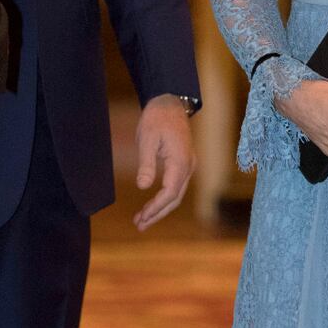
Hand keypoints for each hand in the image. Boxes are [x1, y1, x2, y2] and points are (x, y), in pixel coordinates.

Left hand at [133, 94, 195, 229]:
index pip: (170, 193)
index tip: (141, 216)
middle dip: (157, 213)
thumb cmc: (157, 118)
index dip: (156, 207)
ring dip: (160, 209)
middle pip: (175, 198)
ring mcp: (188, 166)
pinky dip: (164, 199)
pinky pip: (176, 187)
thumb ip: (146, 164)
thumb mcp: (146, 139)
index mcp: (180, 161)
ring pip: (176, 195)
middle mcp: (188, 167)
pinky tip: (152, 205)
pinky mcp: (184, 164)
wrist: (170, 102)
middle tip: (139, 225)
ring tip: (142, 220)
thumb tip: (143, 187)